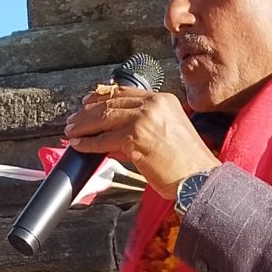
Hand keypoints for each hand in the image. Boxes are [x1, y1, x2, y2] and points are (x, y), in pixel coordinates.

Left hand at [62, 85, 217, 195]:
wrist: (200, 178)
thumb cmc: (187, 164)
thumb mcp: (168, 133)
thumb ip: (143, 127)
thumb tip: (114, 133)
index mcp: (163, 100)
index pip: (125, 93)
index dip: (102, 96)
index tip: (88, 102)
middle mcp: (154, 105)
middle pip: (111, 103)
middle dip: (88, 112)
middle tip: (74, 119)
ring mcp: (144, 120)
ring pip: (104, 117)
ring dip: (84, 125)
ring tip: (72, 131)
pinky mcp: (136, 139)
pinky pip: (105, 140)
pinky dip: (89, 144)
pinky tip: (79, 145)